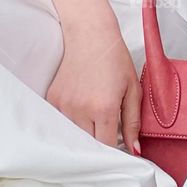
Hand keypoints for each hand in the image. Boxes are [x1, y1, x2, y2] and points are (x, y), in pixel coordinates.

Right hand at [47, 18, 141, 154]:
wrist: (90, 34)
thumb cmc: (116, 59)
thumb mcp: (132, 89)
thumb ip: (133, 122)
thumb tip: (134, 150)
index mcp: (104, 109)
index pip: (106, 147)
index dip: (114, 152)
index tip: (119, 150)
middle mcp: (81, 110)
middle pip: (89, 144)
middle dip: (99, 144)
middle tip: (107, 132)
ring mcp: (63, 105)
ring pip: (74, 134)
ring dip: (84, 132)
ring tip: (94, 116)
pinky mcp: (52, 99)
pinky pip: (61, 120)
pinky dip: (71, 120)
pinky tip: (81, 105)